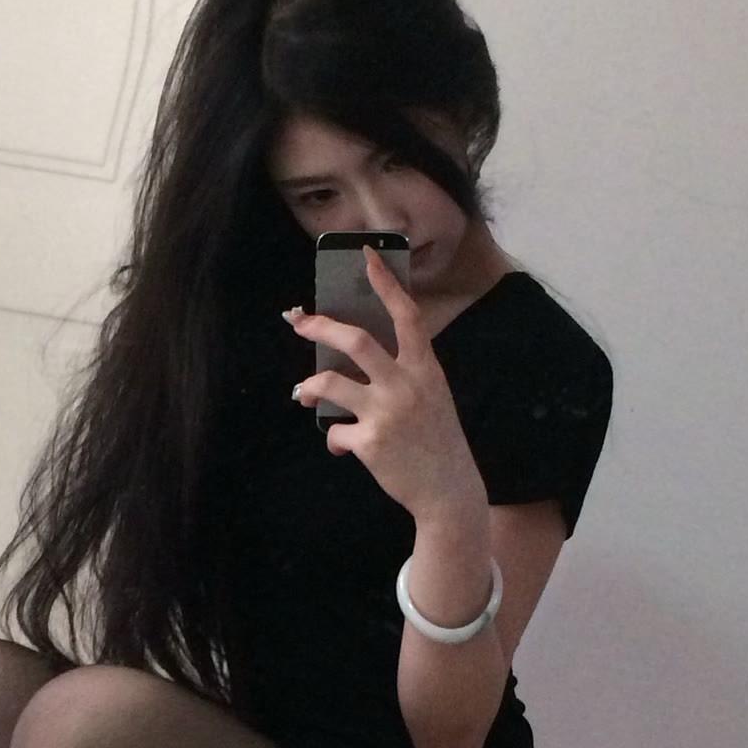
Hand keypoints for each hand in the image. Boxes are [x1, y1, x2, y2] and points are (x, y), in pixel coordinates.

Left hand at [288, 245, 483, 521]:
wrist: (448, 491)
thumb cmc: (437, 441)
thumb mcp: (431, 397)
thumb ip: (402, 376)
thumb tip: (353, 366)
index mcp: (425, 369)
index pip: (406, 316)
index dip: (386, 284)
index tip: (367, 257)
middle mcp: (406, 386)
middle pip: (357, 342)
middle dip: (321, 328)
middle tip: (299, 322)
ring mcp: (387, 414)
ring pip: (331, 386)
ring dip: (310, 387)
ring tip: (302, 393)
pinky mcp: (370, 443)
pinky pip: (336, 432)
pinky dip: (335, 439)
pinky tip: (343, 446)